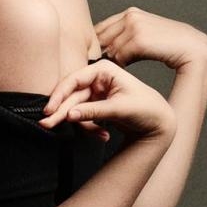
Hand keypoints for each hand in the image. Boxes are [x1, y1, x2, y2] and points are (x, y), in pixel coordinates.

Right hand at [38, 59, 176, 141]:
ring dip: (83, 125)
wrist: (160, 122)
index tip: (49, 110)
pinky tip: (103, 135)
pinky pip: (84, 117)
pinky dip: (91, 128)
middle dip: (62, 112)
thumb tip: (70, 115)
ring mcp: (96, 92)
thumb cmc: (146, 109)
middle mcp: (97, 79)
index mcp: (104, 70)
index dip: (59, 95)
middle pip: (71, 95)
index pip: (74, 80)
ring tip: (98, 136)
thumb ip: (93, 111)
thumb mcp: (119, 109)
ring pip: (76, 108)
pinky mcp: (96, 105)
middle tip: (47, 126)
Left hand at [94, 6, 206, 71]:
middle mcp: (131, 16)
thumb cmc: (169, 45)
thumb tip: (107, 50)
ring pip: (110, 49)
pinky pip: (119, 56)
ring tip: (112, 71)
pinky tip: (124, 71)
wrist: (191, 46)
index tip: (94, 57)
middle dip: (99, 53)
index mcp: (131, 13)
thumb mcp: (146, 35)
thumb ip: (128, 36)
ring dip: (111, 61)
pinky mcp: (139, 40)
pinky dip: (120, 65)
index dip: (95, 44)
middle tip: (98, 67)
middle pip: (102, 38)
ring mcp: (134, 26)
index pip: (101, 28)